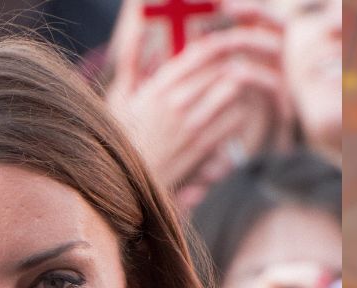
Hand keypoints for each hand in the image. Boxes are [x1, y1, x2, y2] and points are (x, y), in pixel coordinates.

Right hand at [106, 16, 292, 198]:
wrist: (123, 182)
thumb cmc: (121, 138)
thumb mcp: (119, 98)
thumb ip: (129, 64)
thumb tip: (134, 36)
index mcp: (156, 88)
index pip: (195, 56)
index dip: (216, 44)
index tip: (225, 42)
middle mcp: (176, 104)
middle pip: (219, 72)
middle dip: (231, 66)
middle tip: (236, 66)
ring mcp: (191, 127)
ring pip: (232, 95)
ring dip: (237, 90)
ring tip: (235, 90)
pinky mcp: (202, 148)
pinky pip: (232, 123)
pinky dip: (238, 115)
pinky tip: (233, 115)